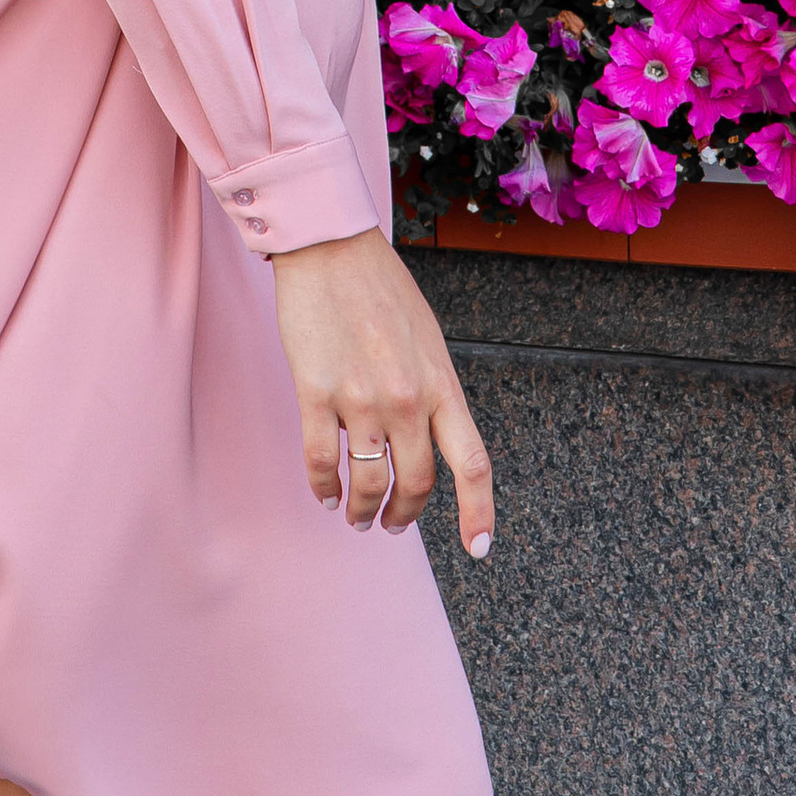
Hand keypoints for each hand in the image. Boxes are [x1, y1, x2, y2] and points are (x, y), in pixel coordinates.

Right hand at [272, 228, 493, 553]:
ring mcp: (361, 398)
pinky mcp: (316, 392)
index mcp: (442, 383)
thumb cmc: (380, 286)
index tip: (478, 549)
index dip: (479, 514)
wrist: (330, 246)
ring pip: (367, 481)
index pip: (472, 464)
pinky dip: (324, 487)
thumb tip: (429, 437)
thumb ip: (432, 389)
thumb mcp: (427, 339)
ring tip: (355, 515)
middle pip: (415, 484)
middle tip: (392, 523)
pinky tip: (325, 493)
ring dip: (362, 509)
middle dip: (404, 514)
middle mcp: (407, 398)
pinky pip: (321, 461)